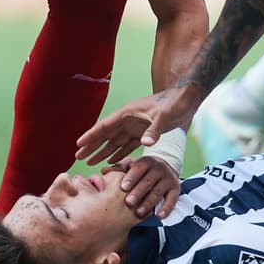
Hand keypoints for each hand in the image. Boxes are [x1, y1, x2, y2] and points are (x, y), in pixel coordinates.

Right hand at [75, 83, 202, 166]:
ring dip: (103, 152)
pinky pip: (127, 146)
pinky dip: (119, 154)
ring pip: (114, 142)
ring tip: (90, 162)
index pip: (104, 126)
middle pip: (105, 135)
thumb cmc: (173, 104)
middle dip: (92, 146)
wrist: (186, 100)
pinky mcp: (144, 134)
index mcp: (127, 113)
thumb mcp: (163, 117)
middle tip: (78, 158)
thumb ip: (153, 130)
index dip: (91, 136)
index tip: (78, 145)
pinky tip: (111, 162)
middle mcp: (128, 120)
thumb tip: (145, 144)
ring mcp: (135, 127)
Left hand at [102, 156, 180, 217]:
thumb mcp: (131, 166)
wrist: (165, 168)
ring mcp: (168, 179)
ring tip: (139, 213)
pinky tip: (159, 216)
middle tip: (129, 203)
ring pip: (158, 191)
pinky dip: (166, 208)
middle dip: (139, 192)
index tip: (123, 187)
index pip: (139, 168)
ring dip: (149, 203)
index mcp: (146, 162)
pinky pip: (172, 199)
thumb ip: (118, 169)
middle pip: (148, 181)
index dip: (131, 177)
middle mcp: (159, 168)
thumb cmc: (142, 170)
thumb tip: (104, 170)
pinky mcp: (176, 189)